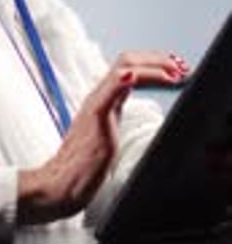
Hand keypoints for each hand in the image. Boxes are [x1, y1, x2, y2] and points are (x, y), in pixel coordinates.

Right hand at [17, 49, 189, 225]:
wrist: (62, 183)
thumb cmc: (84, 166)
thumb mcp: (107, 135)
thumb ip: (116, 120)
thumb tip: (137, 122)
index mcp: (103, 99)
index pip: (128, 67)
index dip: (153, 63)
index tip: (175, 68)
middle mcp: (99, 96)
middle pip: (127, 60)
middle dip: (157, 59)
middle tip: (180, 67)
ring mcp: (97, 104)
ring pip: (122, 69)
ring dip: (152, 67)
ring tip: (173, 73)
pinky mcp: (95, 116)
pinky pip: (109, 90)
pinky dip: (124, 79)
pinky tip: (133, 76)